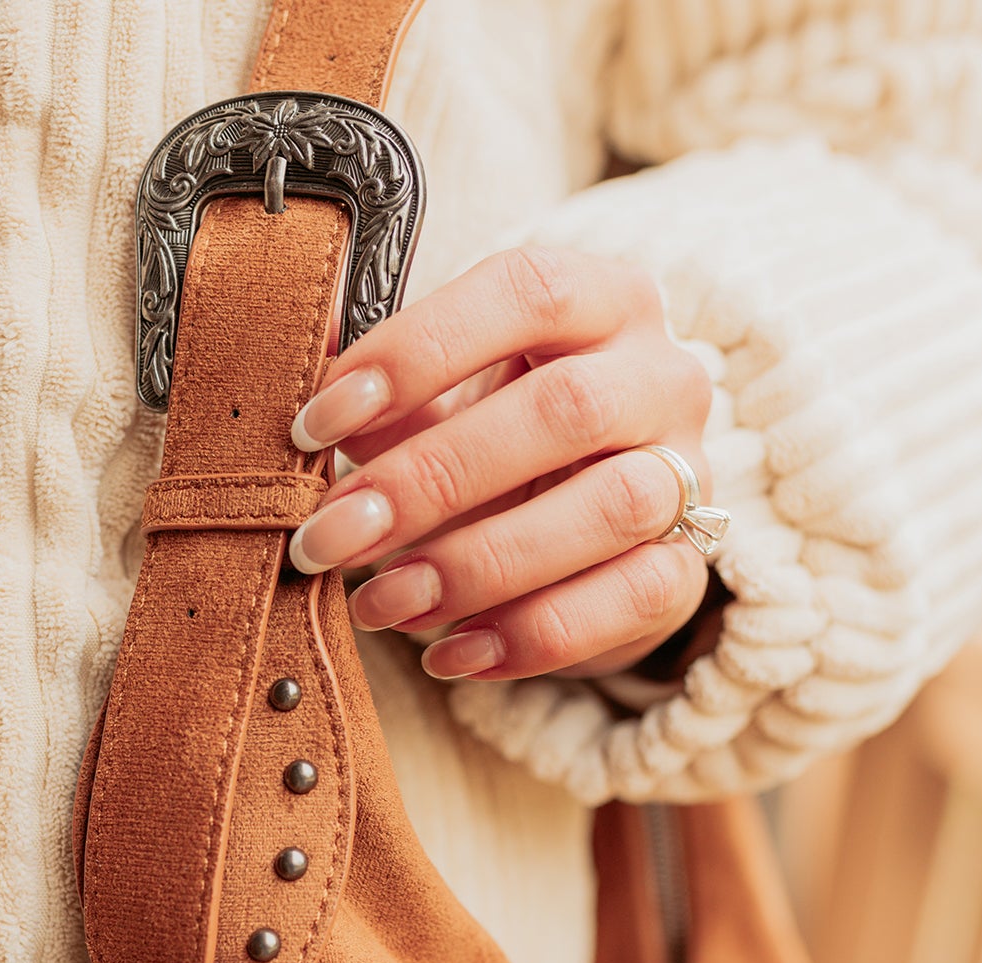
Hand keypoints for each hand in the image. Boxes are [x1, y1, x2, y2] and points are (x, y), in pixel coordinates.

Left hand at [286, 247, 713, 682]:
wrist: (590, 522)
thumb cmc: (501, 434)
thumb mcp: (441, 396)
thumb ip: (380, 387)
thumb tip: (292, 357)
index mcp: (600, 298)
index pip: (524, 291)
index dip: (417, 351)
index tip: (317, 422)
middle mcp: (662, 376)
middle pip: (564, 411)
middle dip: (431, 480)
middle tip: (332, 534)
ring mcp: (689, 475)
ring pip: (608, 509)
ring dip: (479, 565)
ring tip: (382, 603)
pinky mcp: (686, 569)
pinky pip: (625, 602)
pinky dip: (529, 636)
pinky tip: (450, 652)